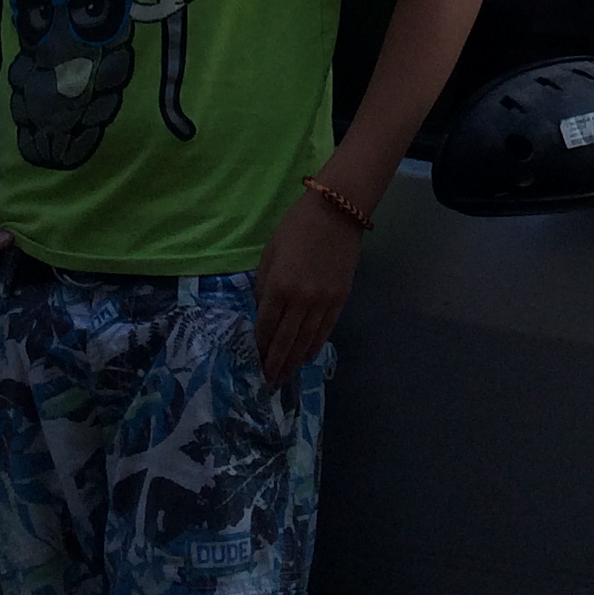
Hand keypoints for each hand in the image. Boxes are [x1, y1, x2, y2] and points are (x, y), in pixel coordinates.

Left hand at [253, 188, 365, 383]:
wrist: (337, 212)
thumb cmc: (296, 227)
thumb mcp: (270, 252)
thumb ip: (264, 284)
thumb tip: (263, 311)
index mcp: (279, 286)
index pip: (266, 326)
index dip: (258, 346)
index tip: (252, 361)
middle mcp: (301, 300)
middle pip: (285, 340)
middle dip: (275, 363)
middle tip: (268, 382)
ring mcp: (324, 302)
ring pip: (306, 341)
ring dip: (294, 361)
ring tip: (284, 376)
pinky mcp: (341, 300)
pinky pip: (326, 331)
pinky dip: (314, 347)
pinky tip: (306, 358)